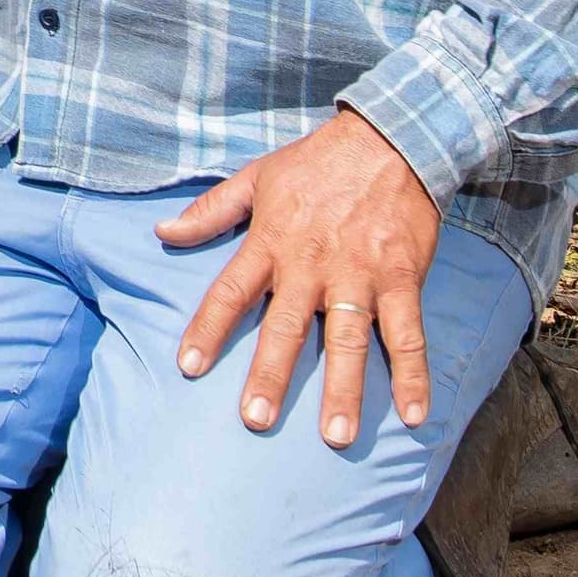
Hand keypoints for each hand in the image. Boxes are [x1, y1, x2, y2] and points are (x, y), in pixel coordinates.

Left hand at [158, 107, 440, 450]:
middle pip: (286, 327)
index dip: (207, 330)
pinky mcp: (402, 279)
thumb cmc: (318, 162)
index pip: (229, 292)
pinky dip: (414, 375)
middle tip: (256, 421)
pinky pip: (408, 334)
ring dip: (343, 390)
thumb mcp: (256, 177)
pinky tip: (414, 415)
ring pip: (348, 340)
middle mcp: (311, 265)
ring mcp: (359, 275)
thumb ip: (211, 211)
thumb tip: (163, 232)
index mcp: (271, 242)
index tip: (188, 367)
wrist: (391, 139)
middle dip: (270, 376)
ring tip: (335, 437)